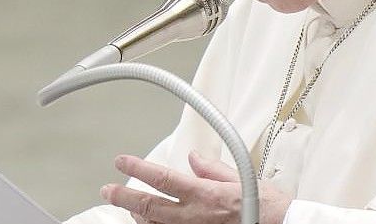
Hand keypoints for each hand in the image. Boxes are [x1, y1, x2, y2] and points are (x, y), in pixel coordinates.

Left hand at [100, 151, 292, 223]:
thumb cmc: (268, 207)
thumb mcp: (242, 178)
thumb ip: (212, 169)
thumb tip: (193, 158)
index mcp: (205, 194)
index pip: (162, 178)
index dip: (138, 169)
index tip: (121, 161)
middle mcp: (195, 217)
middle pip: (148, 207)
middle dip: (123, 198)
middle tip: (107, 190)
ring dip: (137, 216)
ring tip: (127, 207)